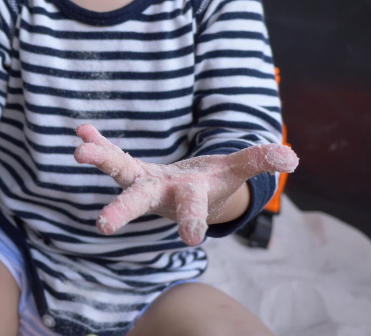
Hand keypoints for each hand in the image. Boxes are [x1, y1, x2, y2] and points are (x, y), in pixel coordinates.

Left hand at [73, 124, 298, 245]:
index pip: (191, 209)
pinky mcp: (130, 167)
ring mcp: (142, 181)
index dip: (193, 221)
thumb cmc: (214, 185)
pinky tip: (82, 131)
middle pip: (139, 201)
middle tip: (102, 226)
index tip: (192, 239)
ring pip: (119, 172)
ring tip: (79, 151)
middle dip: (122, 211)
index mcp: (188, 197)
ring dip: (101, 160)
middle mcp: (160, 194)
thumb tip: (291, 158)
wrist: (191, 195)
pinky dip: (99, 142)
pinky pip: (112, 154)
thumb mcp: (236, 172)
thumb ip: (259, 162)